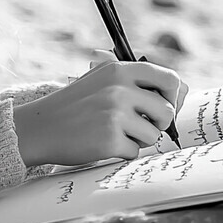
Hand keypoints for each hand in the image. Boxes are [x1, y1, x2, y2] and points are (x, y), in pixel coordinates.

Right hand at [13, 57, 187, 166]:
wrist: (41, 126)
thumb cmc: (76, 104)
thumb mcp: (101, 79)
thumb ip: (135, 81)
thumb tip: (181, 89)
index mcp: (120, 69)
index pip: (168, 77)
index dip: (173, 94)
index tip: (165, 105)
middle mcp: (120, 88)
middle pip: (166, 111)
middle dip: (158, 123)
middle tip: (139, 125)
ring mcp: (115, 114)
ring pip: (153, 135)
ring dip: (139, 140)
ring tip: (114, 133)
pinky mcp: (109, 140)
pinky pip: (134, 152)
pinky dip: (122, 152)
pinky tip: (102, 143)